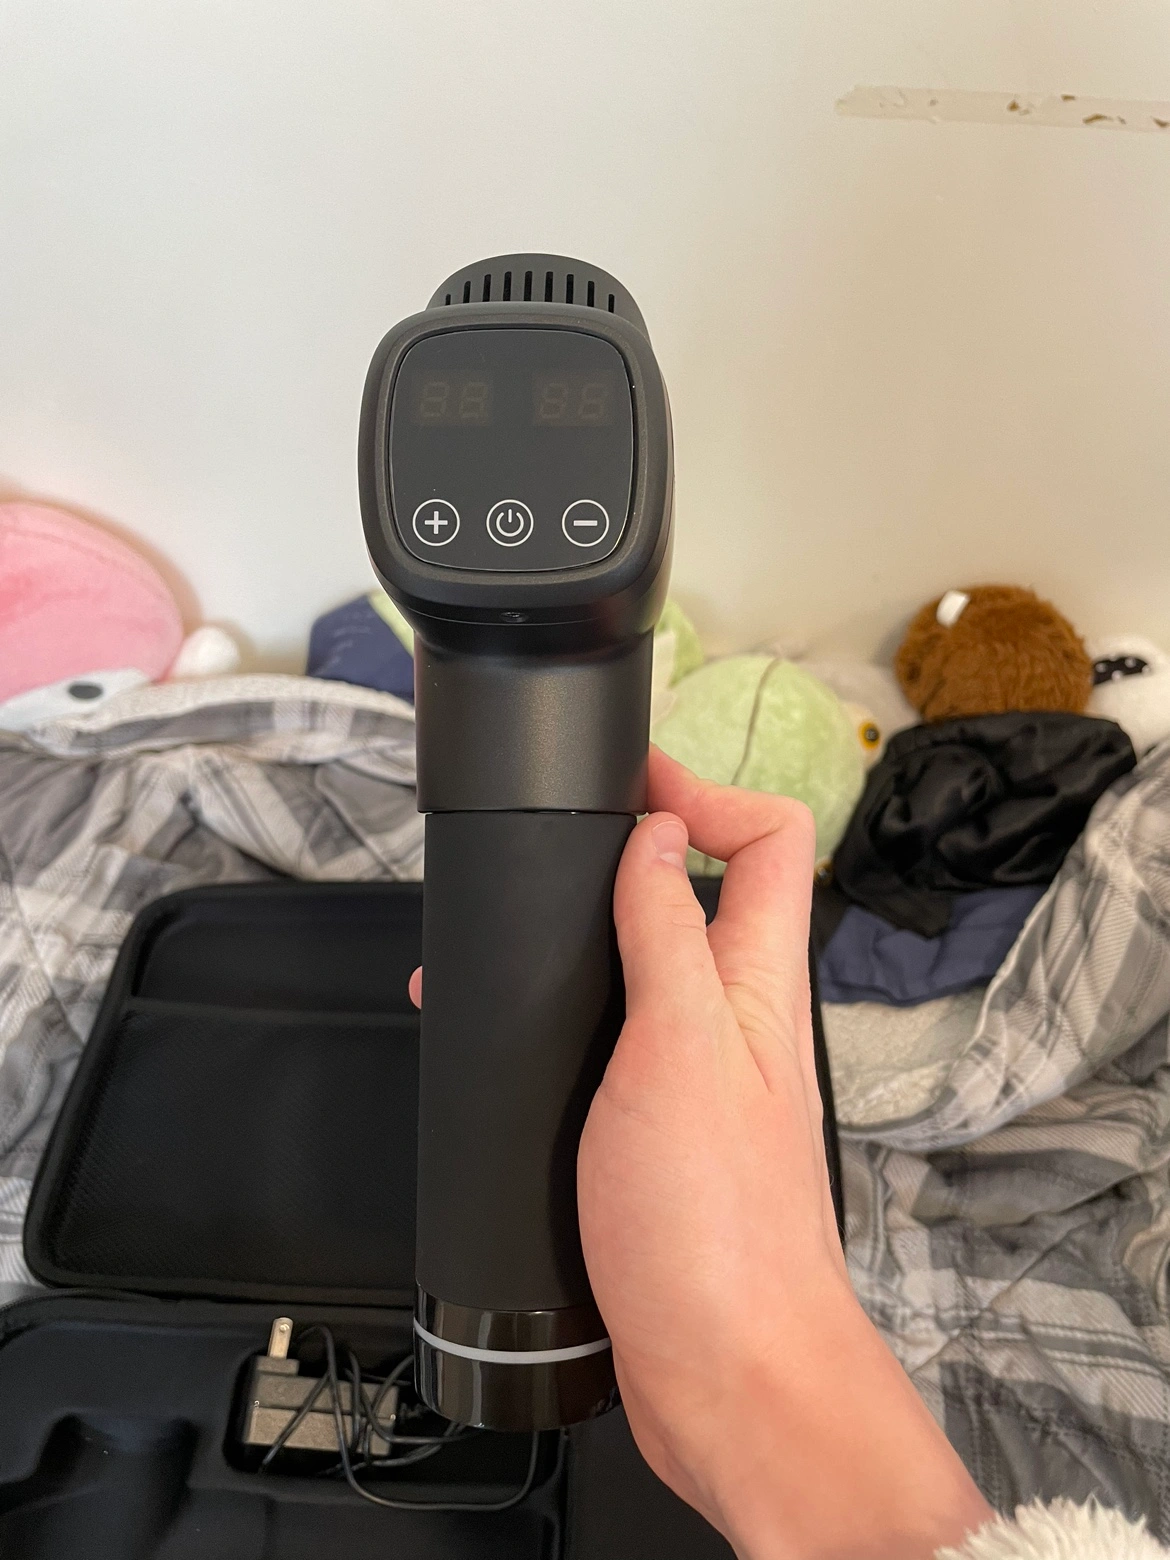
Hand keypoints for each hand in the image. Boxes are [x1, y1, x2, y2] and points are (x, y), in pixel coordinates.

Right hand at [577, 748, 990, 1559]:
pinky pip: (617, 1044)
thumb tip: (656, 833)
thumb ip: (667, 934)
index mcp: (757, 981)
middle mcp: (735, 1019)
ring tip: (514, 930)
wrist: (725, 1373)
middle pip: (704, 894)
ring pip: (648, 968)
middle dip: (634, 852)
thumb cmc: (717, 1225)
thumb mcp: (680, 1047)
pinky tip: (516, 1036)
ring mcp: (697, 1076)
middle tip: (559, 842)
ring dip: (587, 937)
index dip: (706, 792)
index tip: (630, 780)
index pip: (769, 842)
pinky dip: (568, 1019)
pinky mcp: (656, 1131)